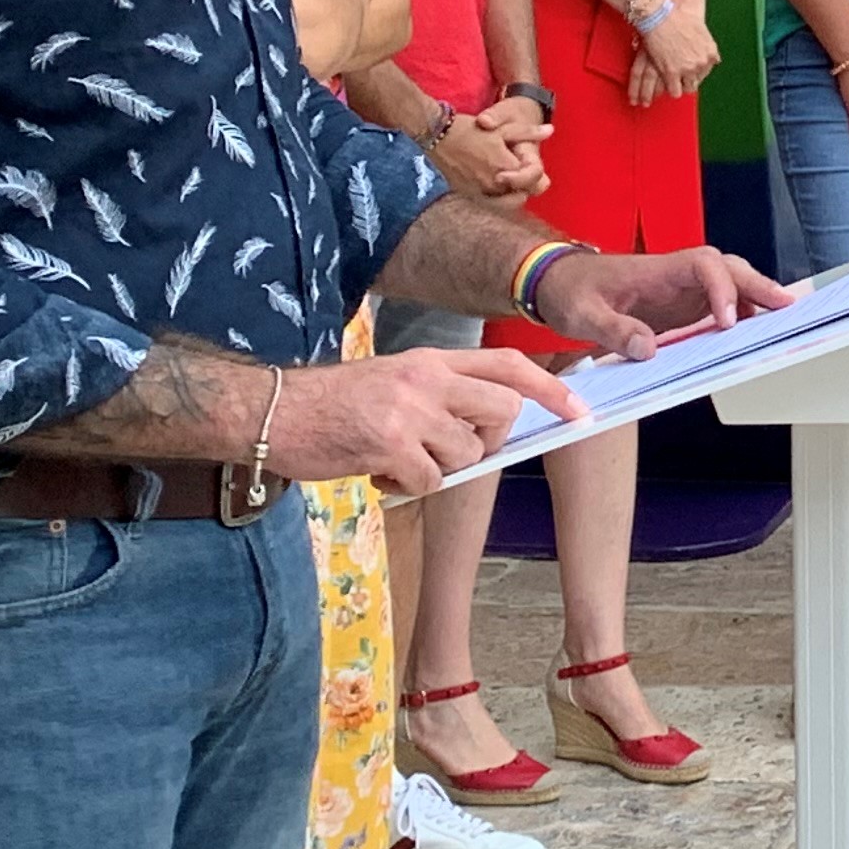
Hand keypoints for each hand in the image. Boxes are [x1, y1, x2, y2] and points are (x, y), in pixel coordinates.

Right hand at [268, 346, 585, 497]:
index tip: (580, 412)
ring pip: (466, 454)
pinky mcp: (388, 446)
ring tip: (397, 460)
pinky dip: (407, 487)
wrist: (268, 410)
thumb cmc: (331, 403)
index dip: (551, 388)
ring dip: (439, 469)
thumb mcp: (392, 379)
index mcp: (430, 361)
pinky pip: (430, 481)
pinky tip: (378, 474)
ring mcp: (409, 412)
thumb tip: (485, 431)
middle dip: (489, 442)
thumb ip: (439, 395)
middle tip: (452, 451)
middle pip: (502, 413)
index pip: (508, 365)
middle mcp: (426, 380)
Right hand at [429, 108, 548, 202]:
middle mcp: (492, 184)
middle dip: (523, 186)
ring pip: (504, 202)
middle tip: (518, 173)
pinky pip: (487, 204)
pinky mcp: (465, 195)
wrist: (437, 135)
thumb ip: (528, 133)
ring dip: (509, 194)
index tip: (527, 167)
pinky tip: (493, 185)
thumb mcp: (503, 128)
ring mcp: (477, 192)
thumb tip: (551, 130)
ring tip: (506, 178)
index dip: (534, 175)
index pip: (532, 181)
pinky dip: (494, 199)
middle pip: (520, 194)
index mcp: (505, 167)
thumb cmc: (472, 129)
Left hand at [532, 244, 794, 357]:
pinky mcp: (681, 304)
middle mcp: (676, 274)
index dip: (722, 290)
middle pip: (729, 268)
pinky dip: (740, 312)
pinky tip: (752, 332)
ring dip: (756, 296)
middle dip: (759, 284)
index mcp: (657, 270)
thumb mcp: (582, 314)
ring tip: (782, 318)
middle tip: (786, 306)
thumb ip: (615, 330)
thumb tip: (650, 350)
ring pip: (730, 282)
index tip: (726, 322)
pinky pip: (718, 302)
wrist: (556, 282)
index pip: (704, 266)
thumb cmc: (569, 291)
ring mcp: (681, 288)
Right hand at [634, 0, 720, 98]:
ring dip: (679, 85)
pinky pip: (674, 91)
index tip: (689, 73)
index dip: (696, 73)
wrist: (661, 15)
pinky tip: (667, 85)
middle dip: (688, 80)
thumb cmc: (678, 19)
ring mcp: (687, 69)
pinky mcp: (671, 73)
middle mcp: (702, 63)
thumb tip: (715, 60)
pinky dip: (671, 89)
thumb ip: (707, 48)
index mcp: (710, 53)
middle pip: (697, 81)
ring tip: (672, 82)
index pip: (706, 72)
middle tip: (679, 78)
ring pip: (687, 88)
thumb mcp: (702, 33)